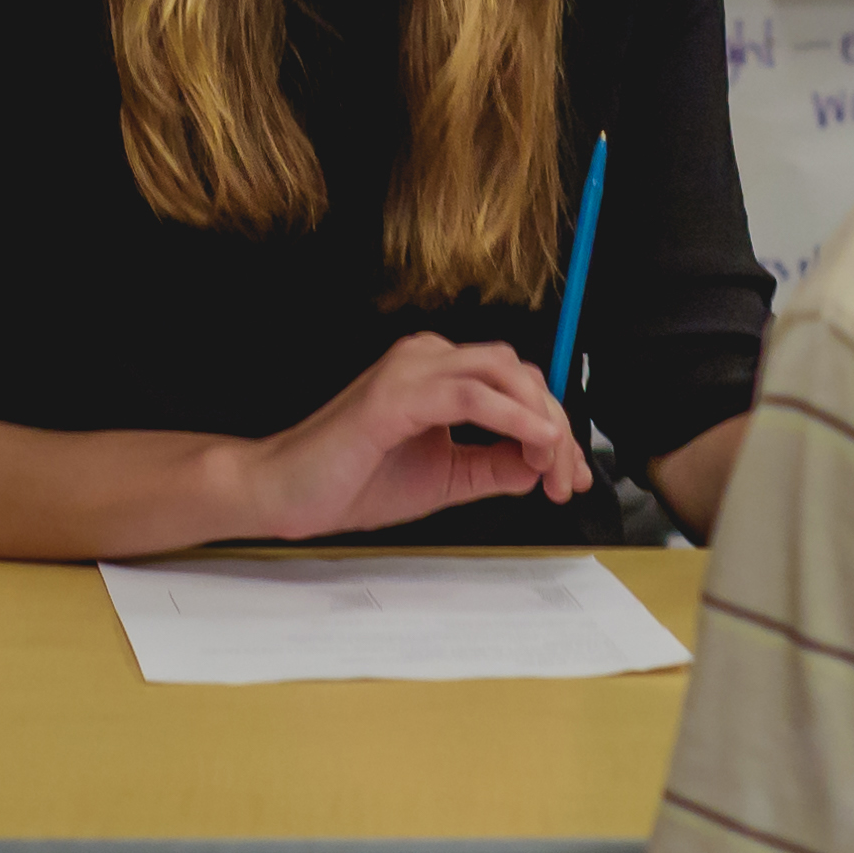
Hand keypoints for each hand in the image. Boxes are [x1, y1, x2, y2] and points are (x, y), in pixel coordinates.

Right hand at [238, 335, 589, 541]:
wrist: (285, 493)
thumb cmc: (349, 480)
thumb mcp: (443, 477)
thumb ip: (491, 466)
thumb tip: (539, 463)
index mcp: (436, 373)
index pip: (515, 382)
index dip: (554, 426)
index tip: (568, 475)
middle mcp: (425, 359)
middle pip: (519, 372)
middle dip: (556, 425)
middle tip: (567, 477)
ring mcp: (409, 370)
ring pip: (501, 373)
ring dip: (540, 421)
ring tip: (553, 466)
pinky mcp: (395, 395)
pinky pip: (468, 394)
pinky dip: (510, 416)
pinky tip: (533, 443)